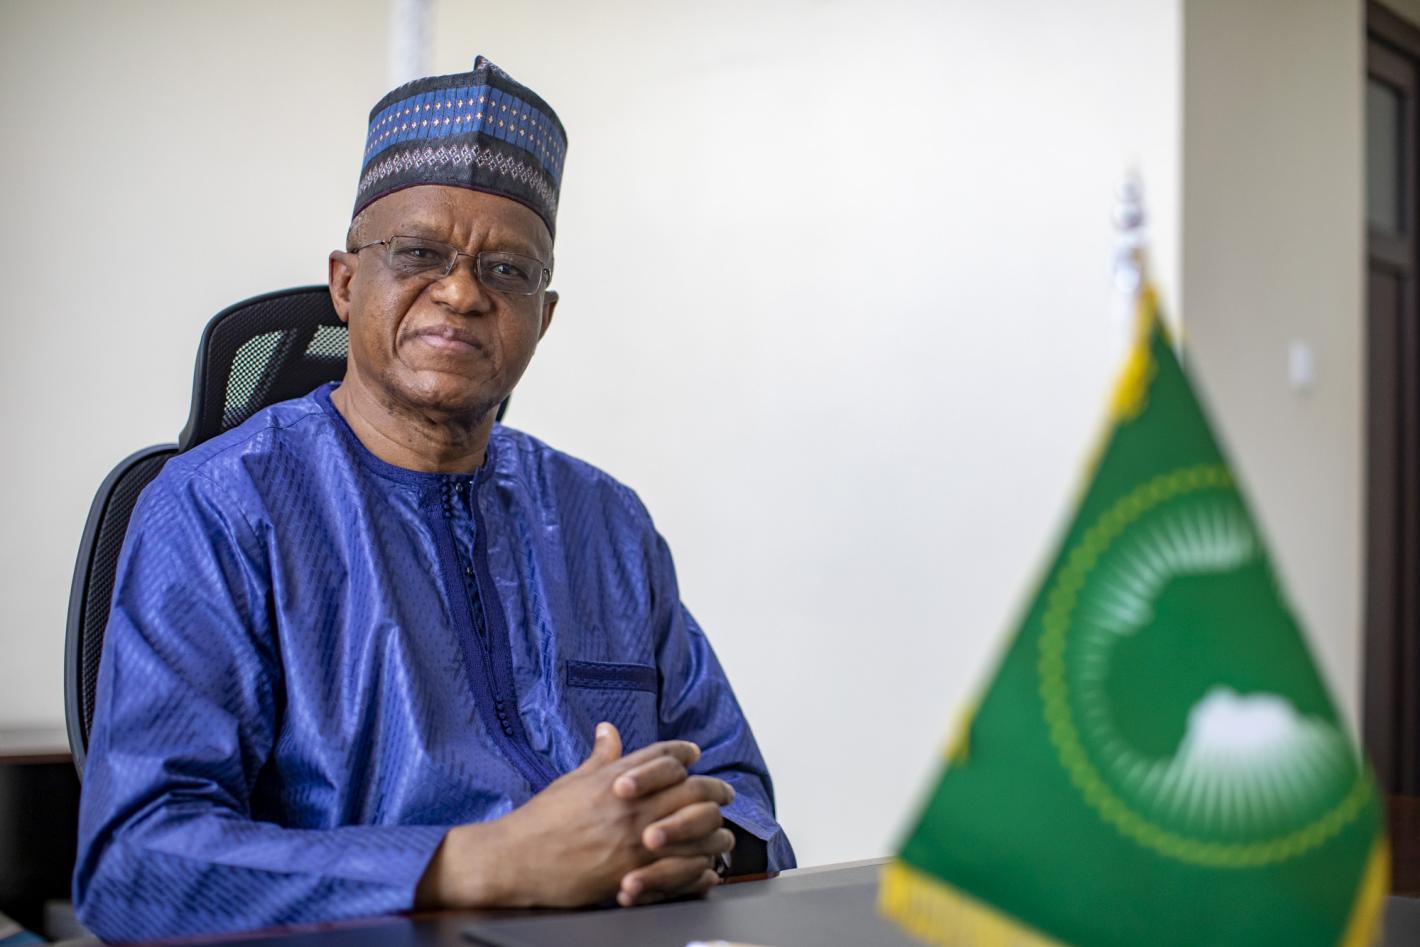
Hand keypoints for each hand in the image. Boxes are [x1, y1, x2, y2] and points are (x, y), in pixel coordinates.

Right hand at [415, 722, 733, 909]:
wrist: (515, 859)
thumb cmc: (541, 820)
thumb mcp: (572, 780)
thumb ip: (600, 757)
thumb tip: (609, 731)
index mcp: (617, 776)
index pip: (666, 754)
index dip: (686, 753)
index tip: (696, 756)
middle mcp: (632, 803)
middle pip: (693, 788)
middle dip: (715, 790)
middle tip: (724, 794)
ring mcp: (635, 838)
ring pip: (696, 829)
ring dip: (713, 831)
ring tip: (721, 835)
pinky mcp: (634, 871)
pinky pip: (682, 867)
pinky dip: (700, 868)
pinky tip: (706, 868)